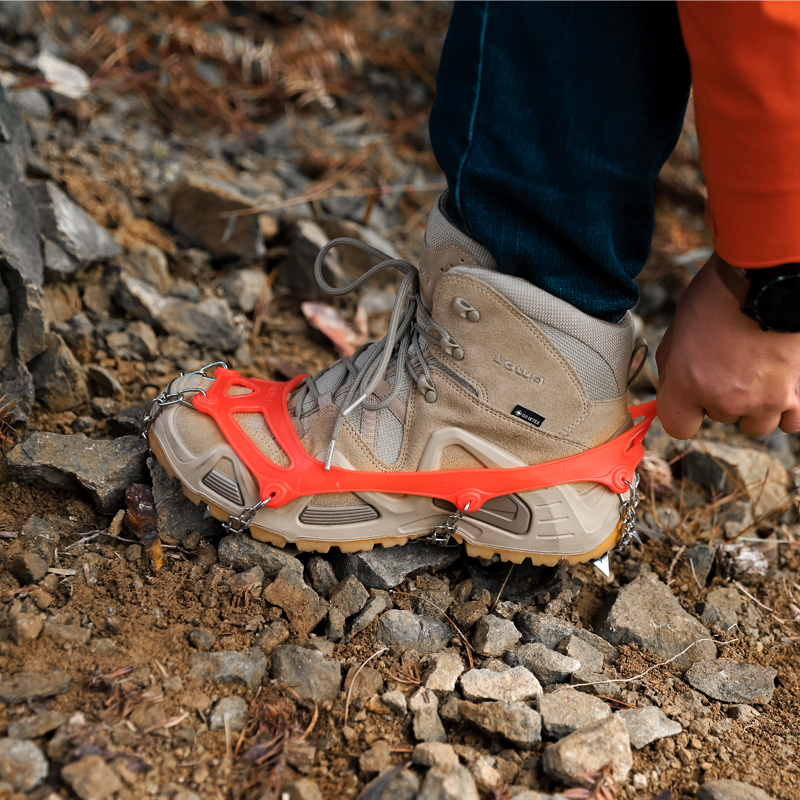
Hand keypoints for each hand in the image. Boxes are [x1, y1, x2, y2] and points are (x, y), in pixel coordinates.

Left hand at [655, 253, 799, 438]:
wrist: (765, 278)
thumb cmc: (717, 298)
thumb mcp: (677, 332)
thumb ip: (672, 369)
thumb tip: (672, 391)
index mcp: (688, 384)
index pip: (678, 427)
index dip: (684, 412)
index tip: (690, 399)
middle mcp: (725, 398)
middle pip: (719, 418)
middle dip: (721, 396)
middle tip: (729, 364)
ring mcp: (764, 399)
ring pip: (755, 424)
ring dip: (753, 405)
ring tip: (755, 373)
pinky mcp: (797, 393)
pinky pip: (791, 422)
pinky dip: (786, 408)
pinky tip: (780, 387)